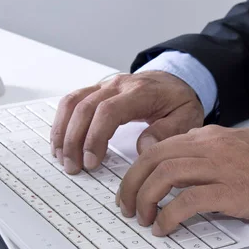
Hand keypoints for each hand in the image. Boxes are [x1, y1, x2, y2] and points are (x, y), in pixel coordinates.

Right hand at [51, 71, 203, 173]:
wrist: (175, 82)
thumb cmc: (178, 102)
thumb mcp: (187, 118)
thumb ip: (168, 132)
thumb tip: (143, 147)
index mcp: (140, 92)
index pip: (109, 111)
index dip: (96, 137)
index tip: (92, 162)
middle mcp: (118, 85)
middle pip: (85, 108)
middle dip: (74, 140)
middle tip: (73, 167)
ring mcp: (104, 86)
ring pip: (72, 102)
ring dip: (63, 131)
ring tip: (62, 158)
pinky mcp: (96, 91)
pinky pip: (71, 102)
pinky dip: (62, 122)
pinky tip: (60, 142)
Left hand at [118, 125, 248, 235]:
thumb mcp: (231, 145)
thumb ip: (202, 150)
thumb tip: (175, 160)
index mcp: (206, 137)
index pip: (157, 148)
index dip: (136, 170)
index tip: (130, 188)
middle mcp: (208, 148)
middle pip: (154, 160)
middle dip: (132, 185)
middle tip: (127, 207)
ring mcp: (219, 168)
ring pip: (165, 175)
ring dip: (146, 199)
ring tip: (144, 218)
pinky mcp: (231, 191)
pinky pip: (189, 201)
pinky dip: (169, 215)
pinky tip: (164, 227)